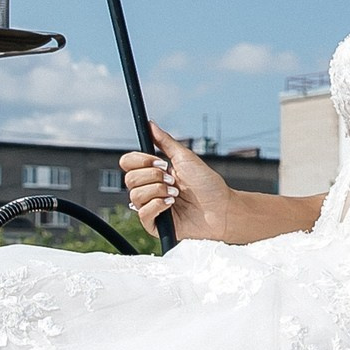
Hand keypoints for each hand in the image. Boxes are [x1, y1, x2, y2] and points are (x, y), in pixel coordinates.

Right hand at [119, 125, 229, 241]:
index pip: (129, 163)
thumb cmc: (207, 184)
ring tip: (176, 193)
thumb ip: (164, 141)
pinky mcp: (155, 225)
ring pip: (135, 195)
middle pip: (129, 179)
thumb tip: (150, 124)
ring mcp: (151, 207)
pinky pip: (143, 214)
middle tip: (173, 179)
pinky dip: (158, 206)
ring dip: (159, 191)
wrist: (221, 208)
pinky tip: (171, 205)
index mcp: (154, 172)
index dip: (140, 160)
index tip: (160, 161)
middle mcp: (150, 189)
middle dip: (154, 176)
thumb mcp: (185, 157)